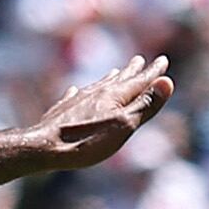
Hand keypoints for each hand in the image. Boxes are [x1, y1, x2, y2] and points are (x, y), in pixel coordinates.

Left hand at [39, 53, 174, 171]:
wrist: (42, 148)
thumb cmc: (86, 141)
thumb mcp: (123, 126)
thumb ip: (145, 105)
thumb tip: (167, 81)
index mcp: (115, 95)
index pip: (140, 80)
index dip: (153, 72)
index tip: (162, 60)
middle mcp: (96, 93)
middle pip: (118, 80)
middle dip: (132, 71)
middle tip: (139, 60)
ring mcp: (76, 101)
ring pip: (97, 86)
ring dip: (108, 79)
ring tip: (114, 72)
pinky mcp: (59, 112)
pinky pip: (72, 96)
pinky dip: (79, 92)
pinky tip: (74, 90)